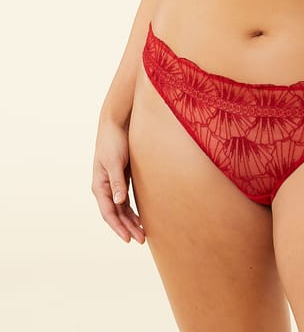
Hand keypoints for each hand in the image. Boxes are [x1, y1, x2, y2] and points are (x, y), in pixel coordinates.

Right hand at [91, 117, 145, 243]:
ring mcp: (113, 183)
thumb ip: (117, 182)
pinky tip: (142, 216)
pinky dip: (132, 209)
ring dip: (131, 221)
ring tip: (143, 233)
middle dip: (127, 228)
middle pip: (116, 213)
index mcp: (99, 185)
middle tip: (141, 240)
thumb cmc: (113, 141)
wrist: (116, 123)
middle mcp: (104, 187)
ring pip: (121, 208)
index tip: (128, 239)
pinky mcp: (122, 177)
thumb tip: (118, 202)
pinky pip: (126, 199)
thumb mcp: (115, 162)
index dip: (118, 227)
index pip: (108, 212)